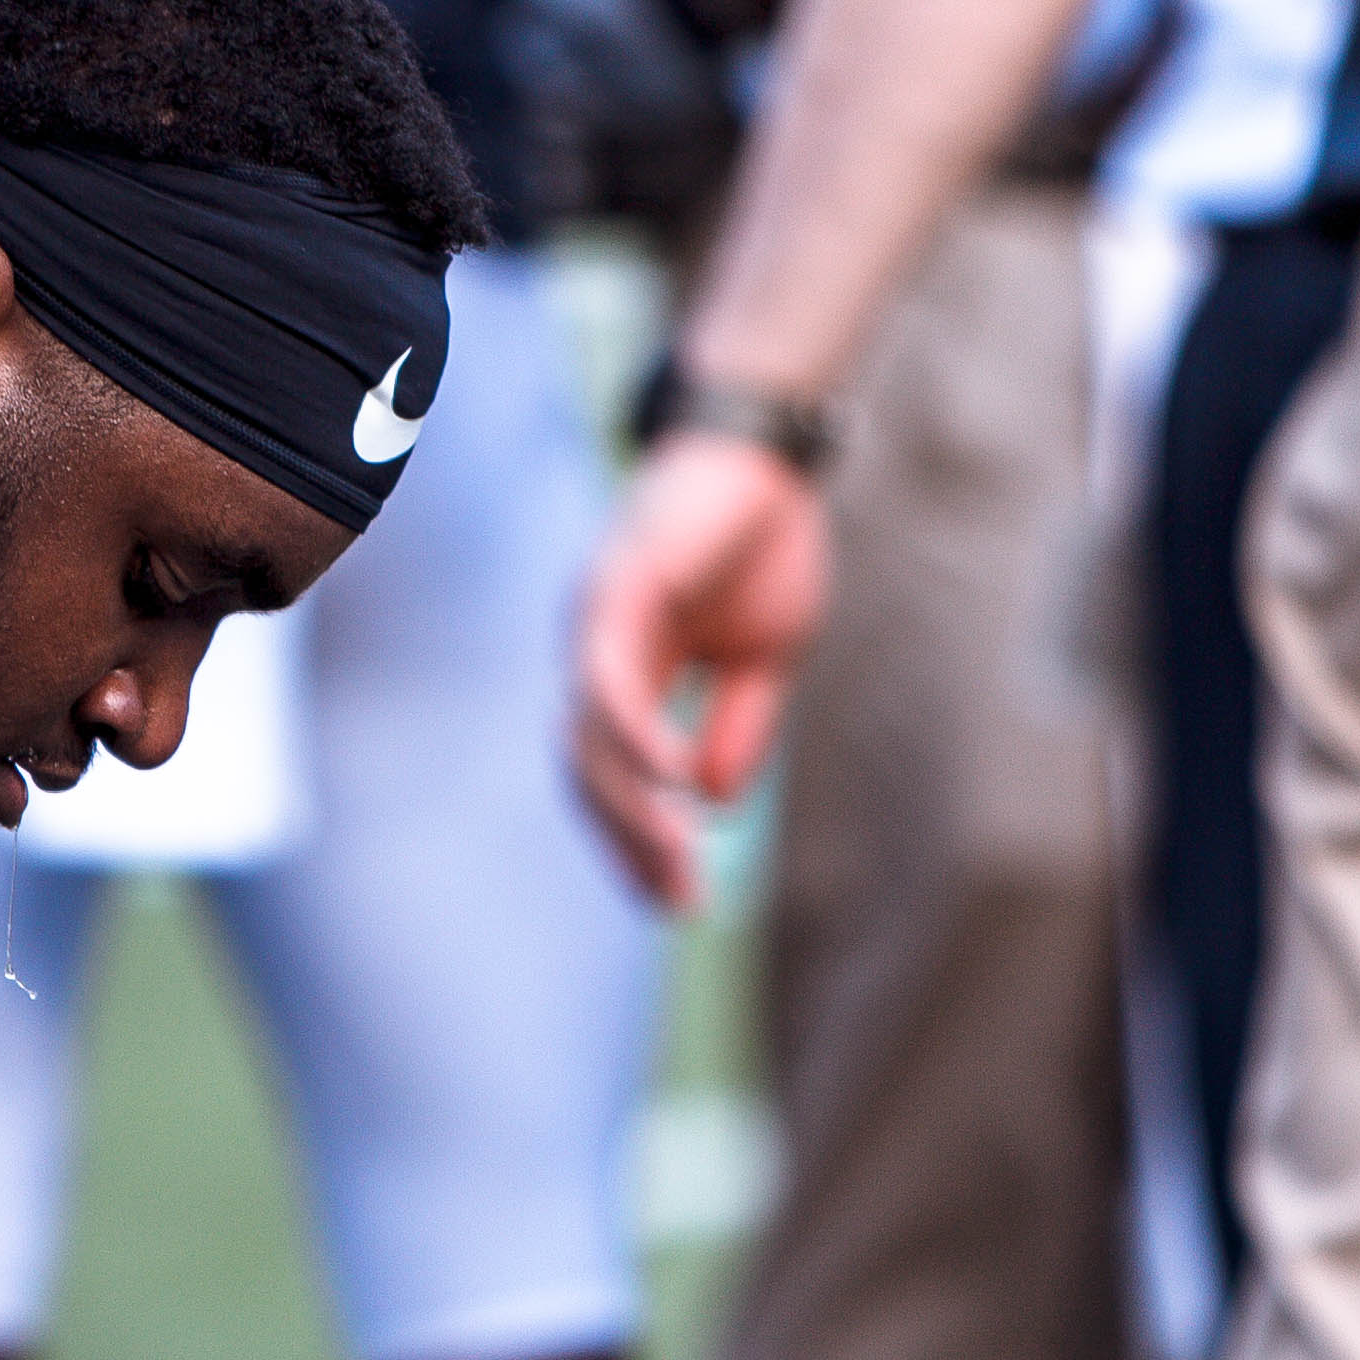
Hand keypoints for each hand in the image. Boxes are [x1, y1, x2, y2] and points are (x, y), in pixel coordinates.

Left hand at [570, 427, 828, 910]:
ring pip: (592, 738)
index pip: (613, 776)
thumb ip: (734, 727)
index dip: (639, 839)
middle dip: (633, 844)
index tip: (677, 898)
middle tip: (679, 904)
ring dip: (633, 807)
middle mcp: (596, 653)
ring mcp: (596, 623)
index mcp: (627, 672)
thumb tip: (710, 801)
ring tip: (680, 862)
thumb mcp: (761, 659)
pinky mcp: (615, 590)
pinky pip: (609, 678)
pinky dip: (634, 734)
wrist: (770, 455)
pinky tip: (670, 782)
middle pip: (590, 771)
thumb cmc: (762, 544)